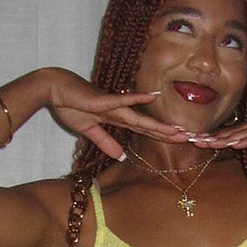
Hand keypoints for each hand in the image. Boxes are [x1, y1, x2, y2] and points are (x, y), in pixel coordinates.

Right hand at [46, 68, 186, 158]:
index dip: (162, 136)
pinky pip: (123, 100)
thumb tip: (120, 156)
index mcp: (117, 119)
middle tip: (191, 138)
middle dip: (169, 133)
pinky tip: (153, 96)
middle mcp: (120, 112)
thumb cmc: (70, 107)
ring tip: (180, 130)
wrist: (55, 90)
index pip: (145, 130)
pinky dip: (137, 99)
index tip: (180, 141)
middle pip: (149, 126)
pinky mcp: (104, 100)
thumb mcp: (89, 131)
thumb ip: (105, 142)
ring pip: (142, 118)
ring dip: (160, 125)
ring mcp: (114, 105)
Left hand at [197, 74, 246, 157]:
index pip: (236, 133)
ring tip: (200, 142)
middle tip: (189, 140)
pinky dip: (243, 139)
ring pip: (239, 133)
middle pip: (231, 132)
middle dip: (210, 137)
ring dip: (220, 139)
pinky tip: (231, 143)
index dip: (218, 138)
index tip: (201, 141)